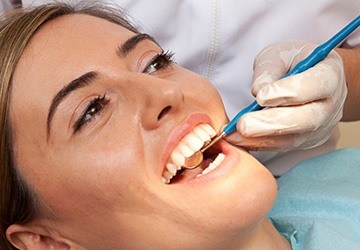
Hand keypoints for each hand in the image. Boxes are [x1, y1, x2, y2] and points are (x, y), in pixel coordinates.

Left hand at [227, 41, 346, 150]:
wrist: (305, 78)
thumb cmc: (292, 62)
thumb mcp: (278, 54)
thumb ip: (269, 68)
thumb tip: (258, 91)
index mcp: (330, 74)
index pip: (316, 85)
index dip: (289, 92)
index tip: (261, 97)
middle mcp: (330, 104)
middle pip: (308, 119)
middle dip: (273, 124)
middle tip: (244, 125)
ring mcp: (321, 126)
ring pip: (294, 138)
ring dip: (261, 138)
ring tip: (235, 135)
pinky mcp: (304, 140)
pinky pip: (281, 146)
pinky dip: (258, 144)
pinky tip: (238, 140)